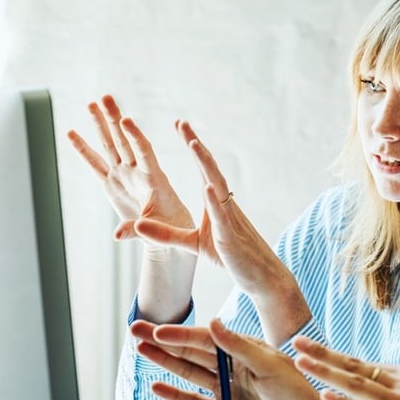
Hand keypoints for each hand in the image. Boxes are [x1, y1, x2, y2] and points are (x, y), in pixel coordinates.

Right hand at [68, 95, 196, 322]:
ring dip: (101, 125)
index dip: (136, 137)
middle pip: (125, 141)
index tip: (126, 120)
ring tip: (91, 103)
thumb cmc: (172, 229)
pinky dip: (83, 149)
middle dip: (114, 120)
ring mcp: (124, 175)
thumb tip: (117, 235)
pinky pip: (95, 163)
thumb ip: (139, 230)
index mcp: (155, 179)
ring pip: (110, 145)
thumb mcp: (160, 231)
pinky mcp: (113, 184)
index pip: (145, 152)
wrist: (169, 234)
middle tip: (106, 97)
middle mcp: (138, 172)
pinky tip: (72, 133)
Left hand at [132, 120, 310, 343]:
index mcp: (216, 203)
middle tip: (181, 122)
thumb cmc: (230, 257)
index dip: (192, 146)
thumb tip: (138, 224)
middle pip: (209, 168)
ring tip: (193, 144)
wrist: (261, 276)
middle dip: (195, 144)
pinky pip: (222, 216)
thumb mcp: (193, 244)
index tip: (180, 125)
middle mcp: (224, 204)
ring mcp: (229, 218)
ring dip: (206, 164)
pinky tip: (208, 187)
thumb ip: (166, 234)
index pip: (203, 169)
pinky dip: (214, 201)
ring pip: (217, 185)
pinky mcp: (230, 236)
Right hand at [133, 319, 376, 399]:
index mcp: (245, 349)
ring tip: (140, 350)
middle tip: (135, 329)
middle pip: (191, 351)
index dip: (181, 334)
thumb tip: (213, 322)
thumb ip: (239, 346)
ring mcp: (226, 389)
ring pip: (189, 373)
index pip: (206, 339)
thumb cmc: (297, 393)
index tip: (158, 329)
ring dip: (164, 362)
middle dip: (163, 341)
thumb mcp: (270, 365)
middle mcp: (233, 366)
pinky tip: (157, 386)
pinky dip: (175, 394)